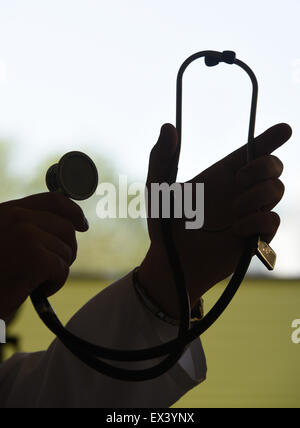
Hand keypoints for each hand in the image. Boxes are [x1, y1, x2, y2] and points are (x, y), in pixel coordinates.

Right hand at [0, 193, 87, 319]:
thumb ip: (30, 225)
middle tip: (52, 268)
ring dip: (57, 270)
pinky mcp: (33, 256)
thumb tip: (72, 223)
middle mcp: (15, 216)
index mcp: (7, 211)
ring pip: (66, 249)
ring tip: (35, 280)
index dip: (74, 211)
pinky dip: (54, 284)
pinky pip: (62, 268)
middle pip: (66, 228)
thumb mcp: (7, 240)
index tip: (83, 225)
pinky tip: (35, 290)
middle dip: (67, 250)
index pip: (53, 200)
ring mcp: (24, 234)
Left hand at [139, 123, 291, 317]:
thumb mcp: (158, 188)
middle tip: (239, 179)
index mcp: (222, 175)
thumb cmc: (163, 224)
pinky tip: (235, 230)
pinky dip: (257, 220)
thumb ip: (161, 157)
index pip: (253, 151)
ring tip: (231, 211)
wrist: (171, 261)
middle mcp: (240, 191)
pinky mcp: (254, 237)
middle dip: (264, 166)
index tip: (285, 129)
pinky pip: (272, 220)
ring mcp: (249, 214)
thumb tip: (168, 126)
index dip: (270, 139)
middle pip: (274, 167)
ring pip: (277, 190)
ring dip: (256, 195)